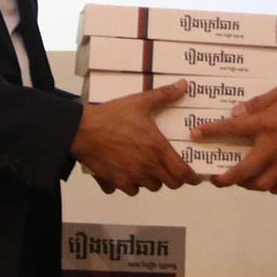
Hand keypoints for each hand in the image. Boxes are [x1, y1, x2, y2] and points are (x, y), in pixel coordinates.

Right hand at [71, 80, 200, 194]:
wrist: (82, 130)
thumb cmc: (110, 117)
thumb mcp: (140, 102)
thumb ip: (164, 95)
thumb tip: (183, 85)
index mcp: (157, 149)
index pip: (183, 173)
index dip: (192, 177)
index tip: (195, 176)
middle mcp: (146, 166)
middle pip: (170, 184)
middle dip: (173, 178)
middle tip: (171, 169)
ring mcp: (130, 176)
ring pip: (150, 187)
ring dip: (152, 180)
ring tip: (148, 167)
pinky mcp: (115, 182)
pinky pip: (129, 190)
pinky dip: (131, 184)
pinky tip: (127, 171)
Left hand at [190, 80, 276, 193]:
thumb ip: (258, 103)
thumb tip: (237, 112)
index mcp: (267, 124)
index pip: (232, 129)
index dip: (211, 132)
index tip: (196, 136)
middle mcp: (275, 147)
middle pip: (244, 171)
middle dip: (226, 178)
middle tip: (216, 179)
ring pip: (263, 184)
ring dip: (249, 185)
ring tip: (243, 180)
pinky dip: (274, 188)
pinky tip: (270, 183)